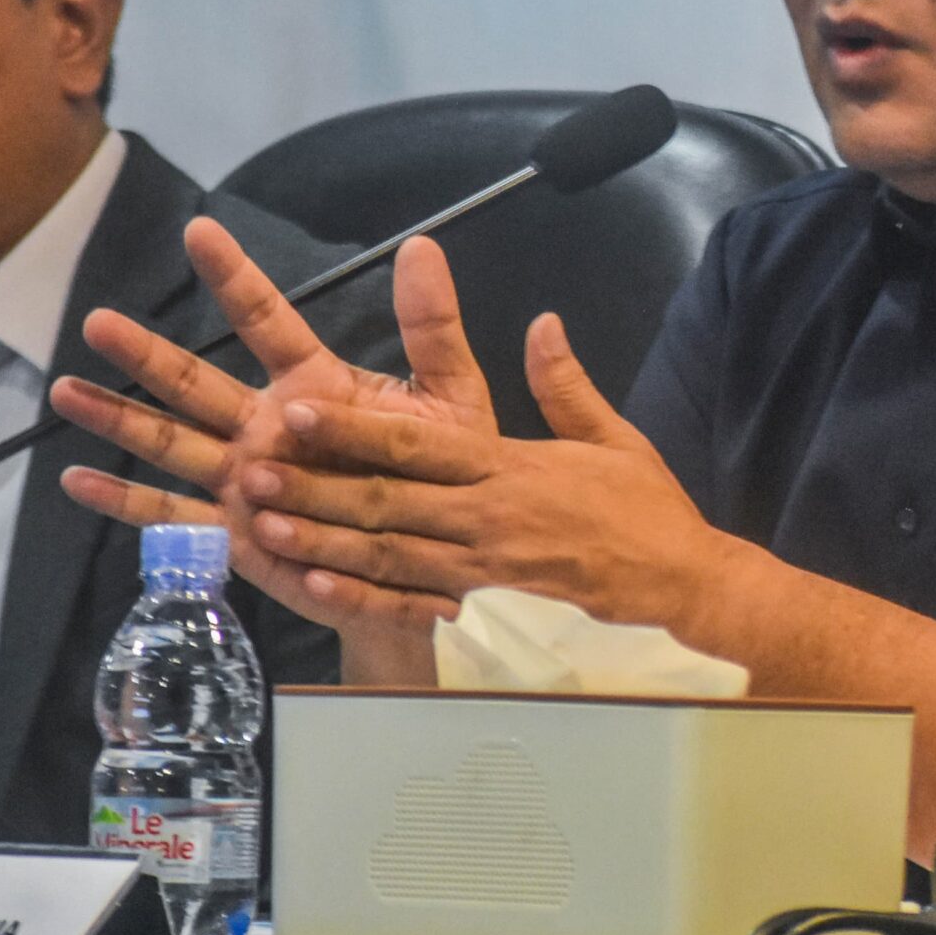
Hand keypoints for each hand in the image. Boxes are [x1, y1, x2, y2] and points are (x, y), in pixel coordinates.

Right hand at [50, 220, 493, 673]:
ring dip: (119, 419)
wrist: (440, 563)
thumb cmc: (444, 477)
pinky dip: (125, 501)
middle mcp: (267, 427)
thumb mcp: (451, 399)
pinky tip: (76, 481)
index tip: (199, 230)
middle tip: (98, 320)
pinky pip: (173, 516)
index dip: (234, 277)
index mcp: (315, 386)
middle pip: (197, 382)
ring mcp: (244, 480)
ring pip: (171, 441)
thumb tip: (424, 246)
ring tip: (66, 388)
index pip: (266, 321)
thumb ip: (433, 328)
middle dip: (147, 354)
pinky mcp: (236, 534)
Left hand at [242, 307, 757, 646]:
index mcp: (508, 469)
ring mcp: (481, 571)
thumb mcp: (615, 438)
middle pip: (384, 501)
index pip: (416, 445)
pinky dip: (362, 597)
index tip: (299, 408)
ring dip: (322, 540)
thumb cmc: (647, 514)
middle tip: (253, 470)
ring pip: (385, 553)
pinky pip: (412, 604)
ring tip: (263, 525)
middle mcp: (485, 519)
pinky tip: (313, 587)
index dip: (352, 429)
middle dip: (315, 485)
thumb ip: (566, 384)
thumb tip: (543, 324)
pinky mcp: (485, 610)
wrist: (682, 591)